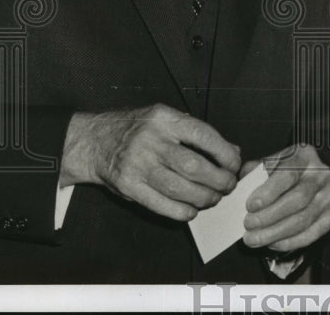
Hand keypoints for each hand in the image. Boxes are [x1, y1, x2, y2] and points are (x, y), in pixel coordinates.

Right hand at [59, 103, 241, 221]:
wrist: (94, 141)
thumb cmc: (138, 129)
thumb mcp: (167, 120)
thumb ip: (198, 134)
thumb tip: (232, 152)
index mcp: (164, 119)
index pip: (202, 135)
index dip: (224, 153)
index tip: (235, 164)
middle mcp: (150, 140)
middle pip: (193, 166)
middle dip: (218, 180)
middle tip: (228, 185)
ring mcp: (137, 164)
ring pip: (179, 188)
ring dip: (203, 197)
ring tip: (213, 198)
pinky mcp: (128, 186)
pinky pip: (160, 204)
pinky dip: (181, 211)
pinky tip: (192, 210)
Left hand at [242, 144, 329, 252]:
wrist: (315, 175)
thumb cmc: (288, 169)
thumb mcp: (273, 161)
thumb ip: (257, 171)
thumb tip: (242, 187)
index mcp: (305, 157)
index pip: (289, 174)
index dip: (269, 192)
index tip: (250, 205)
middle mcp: (321, 176)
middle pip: (298, 200)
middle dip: (269, 216)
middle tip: (248, 225)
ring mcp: (328, 198)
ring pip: (303, 220)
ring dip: (275, 233)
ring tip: (253, 239)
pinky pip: (310, 235)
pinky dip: (289, 242)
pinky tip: (272, 243)